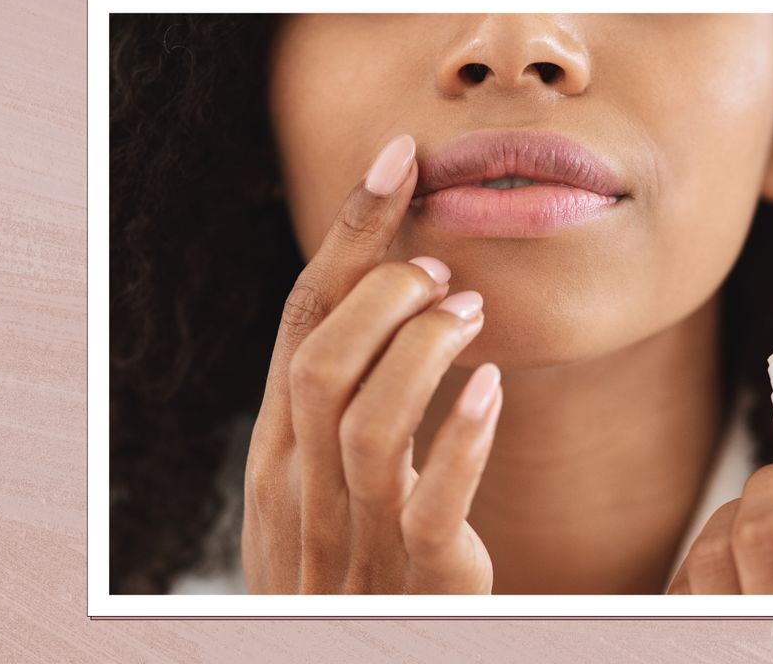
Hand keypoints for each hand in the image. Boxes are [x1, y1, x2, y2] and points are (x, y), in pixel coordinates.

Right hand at [241, 134, 503, 593]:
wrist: (340, 661)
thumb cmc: (343, 565)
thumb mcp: (316, 483)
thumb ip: (335, 406)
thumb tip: (386, 299)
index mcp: (277, 450)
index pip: (301, 320)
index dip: (349, 232)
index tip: (398, 159)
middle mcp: (301, 486)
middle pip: (321, 359)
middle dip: (382, 291)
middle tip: (440, 269)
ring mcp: (353, 535)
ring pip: (366, 423)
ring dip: (423, 350)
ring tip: (472, 314)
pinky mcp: (417, 579)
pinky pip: (429, 504)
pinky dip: (463, 439)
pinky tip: (494, 389)